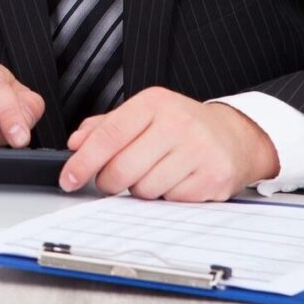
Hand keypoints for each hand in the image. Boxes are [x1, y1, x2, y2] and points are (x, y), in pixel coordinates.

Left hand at [59, 86, 279, 200]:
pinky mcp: (213, 177)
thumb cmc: (183, 126)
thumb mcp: (144, 115)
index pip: (109, 135)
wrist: (234, 136)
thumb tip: (75, 143)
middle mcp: (177, 123)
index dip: (83, 161)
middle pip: (122, 168)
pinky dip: (166, 196)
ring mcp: (198, 150)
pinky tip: (176, 180)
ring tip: (155, 172)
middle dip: (110, 181)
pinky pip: (170, 200)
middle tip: (115, 179)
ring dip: (141, 189)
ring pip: (144, 189)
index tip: (69, 178)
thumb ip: (106, 127)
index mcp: (154, 103)